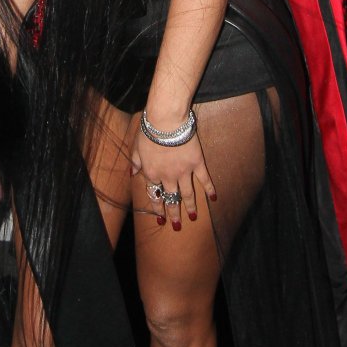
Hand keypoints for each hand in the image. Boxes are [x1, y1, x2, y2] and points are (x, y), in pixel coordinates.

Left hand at [130, 115, 215, 230]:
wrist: (166, 120)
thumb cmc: (149, 130)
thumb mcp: (136, 147)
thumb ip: (135, 162)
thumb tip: (133, 173)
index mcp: (151, 173)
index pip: (154, 195)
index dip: (157, 207)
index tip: (160, 218)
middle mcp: (167, 177)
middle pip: (171, 198)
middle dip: (173, 213)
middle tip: (177, 225)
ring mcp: (183, 171)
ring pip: (187, 194)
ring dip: (190, 207)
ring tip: (193, 217)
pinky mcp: (196, 163)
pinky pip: (204, 179)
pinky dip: (209, 189)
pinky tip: (213, 198)